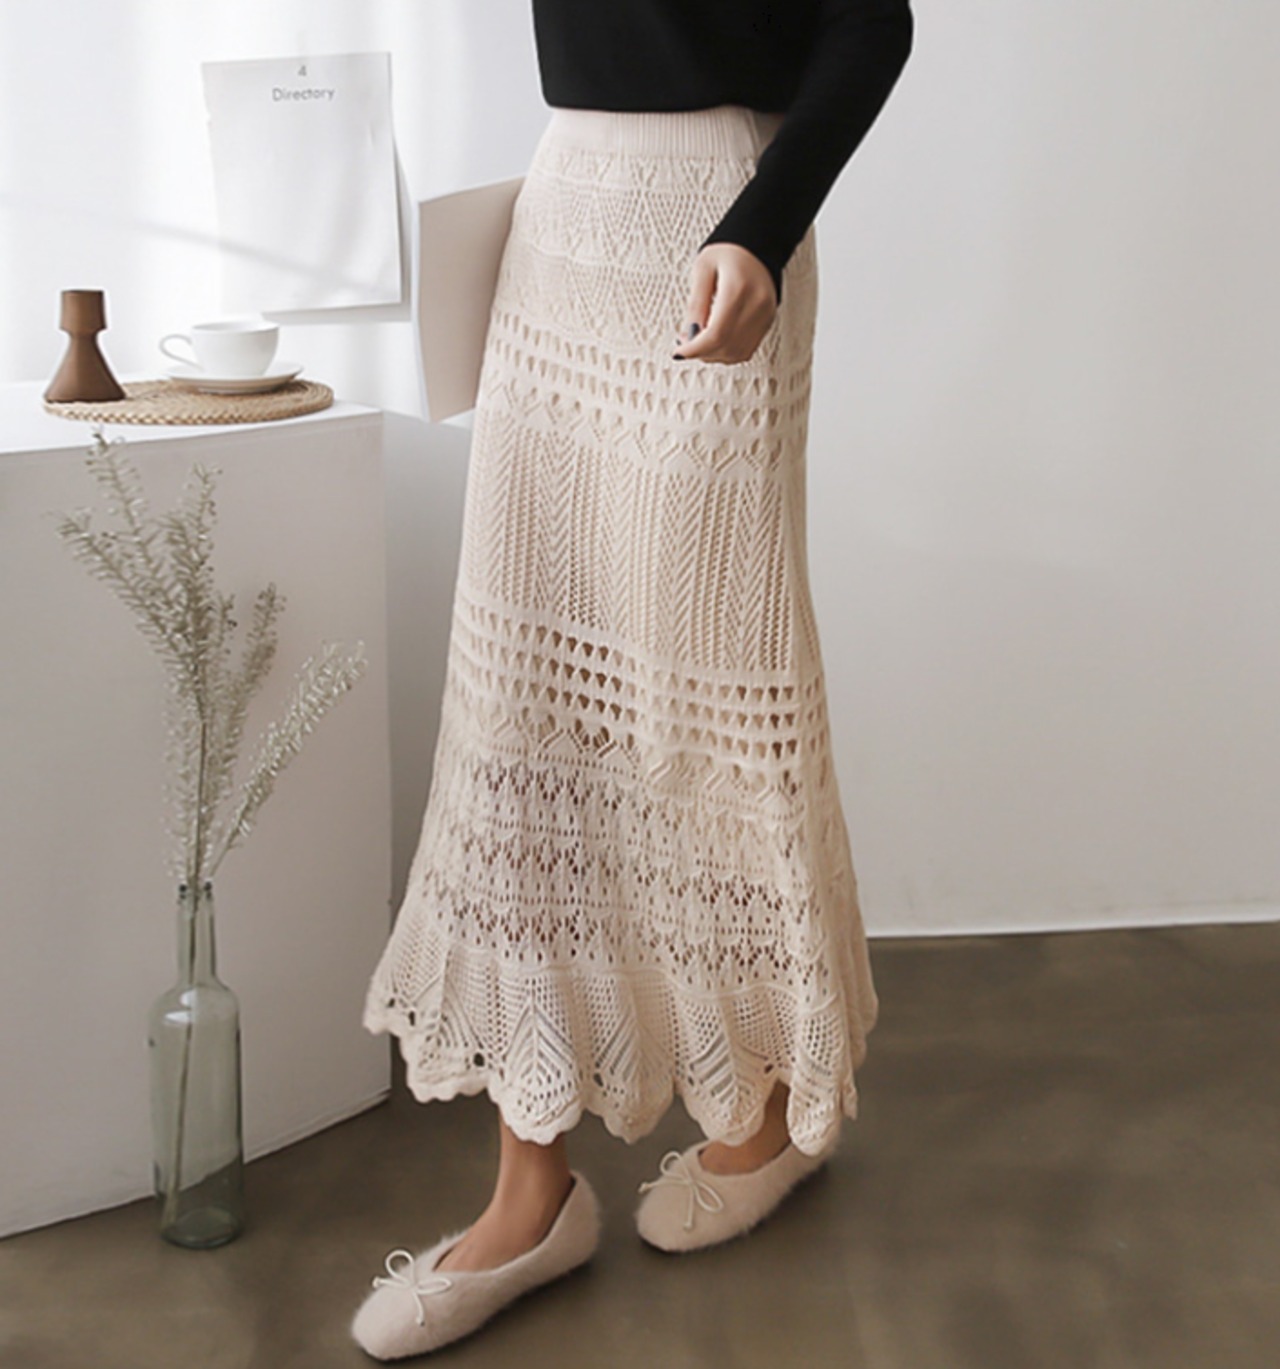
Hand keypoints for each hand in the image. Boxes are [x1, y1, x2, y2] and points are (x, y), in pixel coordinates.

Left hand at [672, 243, 777, 364]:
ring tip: (699, 340)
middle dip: (701, 353)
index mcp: (738, 289)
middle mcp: (756, 305)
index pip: (716, 334)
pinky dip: (727, 352)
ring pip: (736, 353)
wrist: (757, 245)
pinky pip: (746, 349)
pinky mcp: (767, 321)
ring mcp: (765, 315)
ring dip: (714, 355)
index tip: (679, 351)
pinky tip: (715, 341)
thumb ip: (696, 303)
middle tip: (686, 343)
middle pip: (726, 347)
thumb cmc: (729, 251)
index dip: (695, 349)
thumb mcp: (703, 269)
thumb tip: (689, 334)